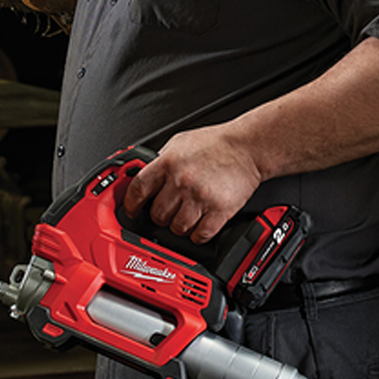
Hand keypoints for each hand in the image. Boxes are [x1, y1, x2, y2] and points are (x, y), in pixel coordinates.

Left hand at [122, 126, 262, 243]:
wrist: (247, 147)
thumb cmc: (216, 144)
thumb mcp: (180, 142)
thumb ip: (162, 159)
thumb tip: (146, 173)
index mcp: (168, 163)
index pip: (138, 190)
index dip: (131, 204)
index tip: (132, 211)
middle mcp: (181, 181)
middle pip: (157, 214)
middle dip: (160, 216)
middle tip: (167, 212)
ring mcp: (199, 197)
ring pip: (177, 228)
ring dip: (179, 227)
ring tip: (185, 217)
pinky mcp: (219, 211)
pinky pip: (200, 235)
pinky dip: (198, 235)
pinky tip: (200, 226)